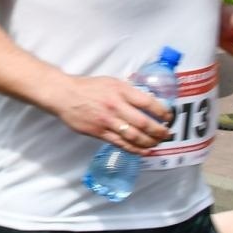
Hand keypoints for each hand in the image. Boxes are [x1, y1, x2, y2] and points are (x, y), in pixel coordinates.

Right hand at [50, 74, 173, 154]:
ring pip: (135, 136)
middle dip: (160, 131)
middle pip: (144, 123)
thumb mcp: (110, 82)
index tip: (169, 117)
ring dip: (150, 142)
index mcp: (120, 90)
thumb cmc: (88, 87)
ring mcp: (107, 121)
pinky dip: (136, 149)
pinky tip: (144, 150)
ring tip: (157, 143)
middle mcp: (115, 106)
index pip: (148, 103)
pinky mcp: (99, 132)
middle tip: (167, 134)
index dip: (163, 112)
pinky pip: (121, 144)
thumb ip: (128, 92)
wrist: (64, 95)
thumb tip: (147, 103)